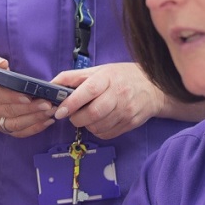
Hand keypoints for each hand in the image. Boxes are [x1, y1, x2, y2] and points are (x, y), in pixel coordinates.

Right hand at [0, 55, 56, 137]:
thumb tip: (3, 63)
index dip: (12, 97)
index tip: (28, 96)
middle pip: (10, 111)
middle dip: (31, 109)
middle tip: (48, 104)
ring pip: (15, 124)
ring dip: (34, 119)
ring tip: (50, 112)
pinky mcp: (2, 128)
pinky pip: (19, 132)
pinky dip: (34, 129)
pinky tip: (47, 121)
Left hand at [50, 62, 165, 139]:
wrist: (153, 87)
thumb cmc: (121, 77)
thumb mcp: (98, 70)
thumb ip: (73, 77)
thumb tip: (50, 85)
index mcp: (108, 78)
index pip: (89, 91)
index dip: (72, 103)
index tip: (60, 111)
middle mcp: (119, 94)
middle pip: (93, 114)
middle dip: (77, 118)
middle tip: (72, 115)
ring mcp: (127, 110)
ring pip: (98, 127)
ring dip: (87, 125)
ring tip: (87, 116)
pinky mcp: (131, 123)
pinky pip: (107, 134)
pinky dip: (97, 131)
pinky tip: (99, 121)